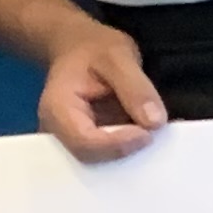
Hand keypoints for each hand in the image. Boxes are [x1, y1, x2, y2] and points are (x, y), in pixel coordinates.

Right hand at [39, 24, 166, 161]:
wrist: (76, 48)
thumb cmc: (92, 49)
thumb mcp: (118, 56)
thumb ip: (135, 87)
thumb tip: (155, 123)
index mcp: (57, 109)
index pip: (85, 141)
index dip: (118, 144)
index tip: (148, 133)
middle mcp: (57, 133)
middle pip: (91, 158)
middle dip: (126, 152)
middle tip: (156, 136)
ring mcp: (70, 141)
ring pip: (100, 163)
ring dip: (130, 155)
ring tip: (154, 137)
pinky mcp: (86, 144)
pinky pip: (106, 157)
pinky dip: (128, 150)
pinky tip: (146, 136)